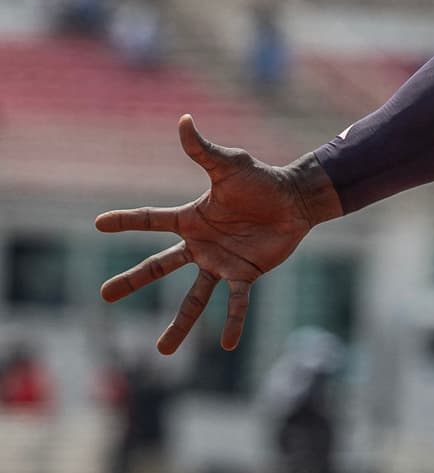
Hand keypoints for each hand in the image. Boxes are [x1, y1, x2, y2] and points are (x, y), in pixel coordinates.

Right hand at [96, 115, 330, 353]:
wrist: (295, 200)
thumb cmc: (262, 180)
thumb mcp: (230, 165)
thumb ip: (204, 150)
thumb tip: (184, 121)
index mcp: (191, 219)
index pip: (150, 220)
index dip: (126, 221)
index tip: (98, 223)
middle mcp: (200, 244)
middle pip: (159, 266)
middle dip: (132, 281)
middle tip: (103, 296)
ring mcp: (220, 262)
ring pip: (193, 297)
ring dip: (179, 324)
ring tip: (164, 351)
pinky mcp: (245, 274)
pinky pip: (234, 302)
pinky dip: (231, 322)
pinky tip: (226, 345)